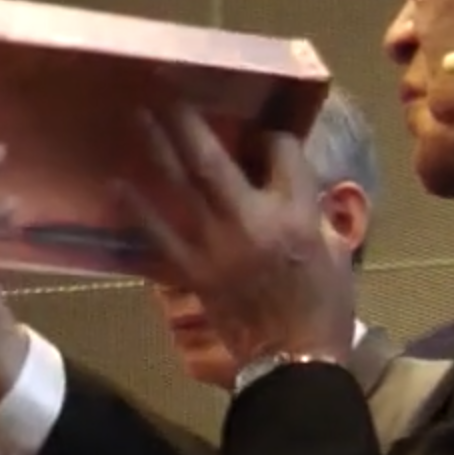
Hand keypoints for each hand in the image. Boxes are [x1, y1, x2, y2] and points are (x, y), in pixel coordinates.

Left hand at [129, 106, 352, 367]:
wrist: (296, 364)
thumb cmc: (324, 308)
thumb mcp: (336, 251)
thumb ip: (313, 210)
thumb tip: (294, 182)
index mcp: (297, 214)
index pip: (281, 154)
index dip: (272, 137)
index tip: (263, 133)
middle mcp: (254, 222)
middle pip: (215, 160)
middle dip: (189, 122)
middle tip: (166, 90)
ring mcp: (217, 248)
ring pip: (181, 188)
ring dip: (157, 150)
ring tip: (137, 118)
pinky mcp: (194, 273)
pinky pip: (159, 235)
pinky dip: (138, 209)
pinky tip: (117, 185)